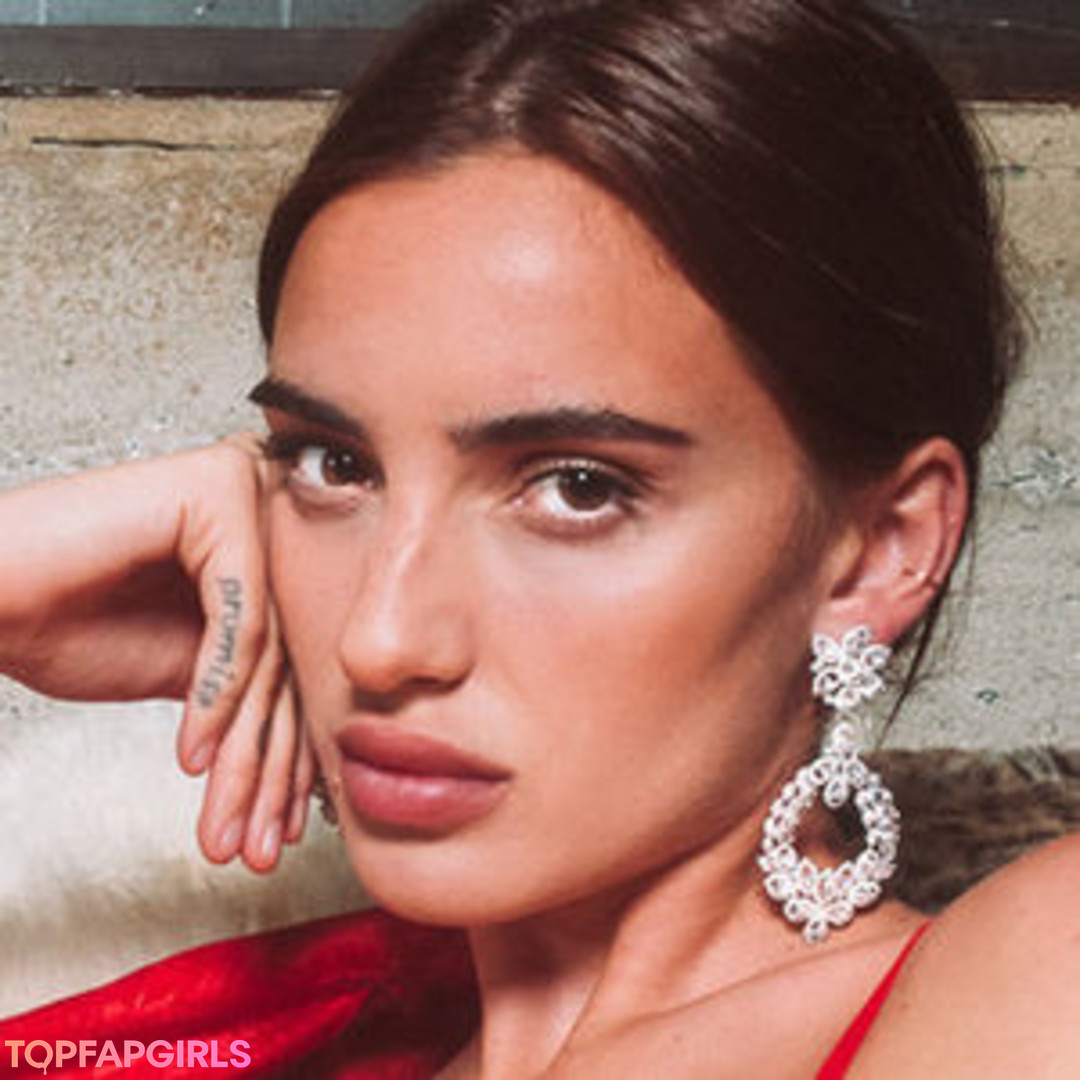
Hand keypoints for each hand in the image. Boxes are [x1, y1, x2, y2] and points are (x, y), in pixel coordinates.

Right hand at [0, 438, 313, 870]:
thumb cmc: (63, 621)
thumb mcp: (183, 669)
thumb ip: (248, 686)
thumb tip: (313, 746)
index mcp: (263, 545)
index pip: (290, 665)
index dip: (284, 759)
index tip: (276, 833)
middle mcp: (265, 508)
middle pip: (284, 661)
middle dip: (266, 770)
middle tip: (254, 848)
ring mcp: (245, 491)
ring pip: (267, 652)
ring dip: (243, 755)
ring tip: (226, 828)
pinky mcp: (216, 493)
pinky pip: (237, 622)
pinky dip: (216, 698)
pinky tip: (191, 757)